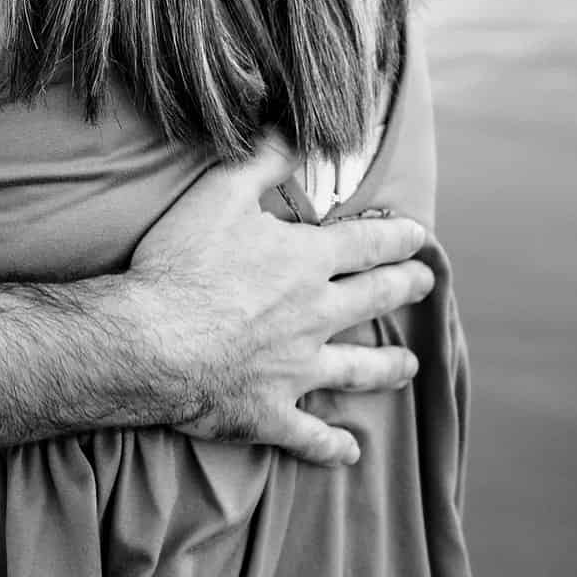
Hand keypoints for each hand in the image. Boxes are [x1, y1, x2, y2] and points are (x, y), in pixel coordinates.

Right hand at [125, 141, 434, 466]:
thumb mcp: (220, 192)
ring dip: (387, 367)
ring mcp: (297, 369)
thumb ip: (263, 159)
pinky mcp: (271, 412)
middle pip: (374, 300)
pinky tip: (350, 452)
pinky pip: (310, 435)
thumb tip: (296, 124)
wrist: (151, 340)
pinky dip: (331, 446)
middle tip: (425, 284)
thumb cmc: (181, 262)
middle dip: (404, 288)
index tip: (419, 235)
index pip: (368, 243)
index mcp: (306, 261)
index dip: (398, 236)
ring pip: (358, 370)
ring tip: (410, 365)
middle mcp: (315, 316)